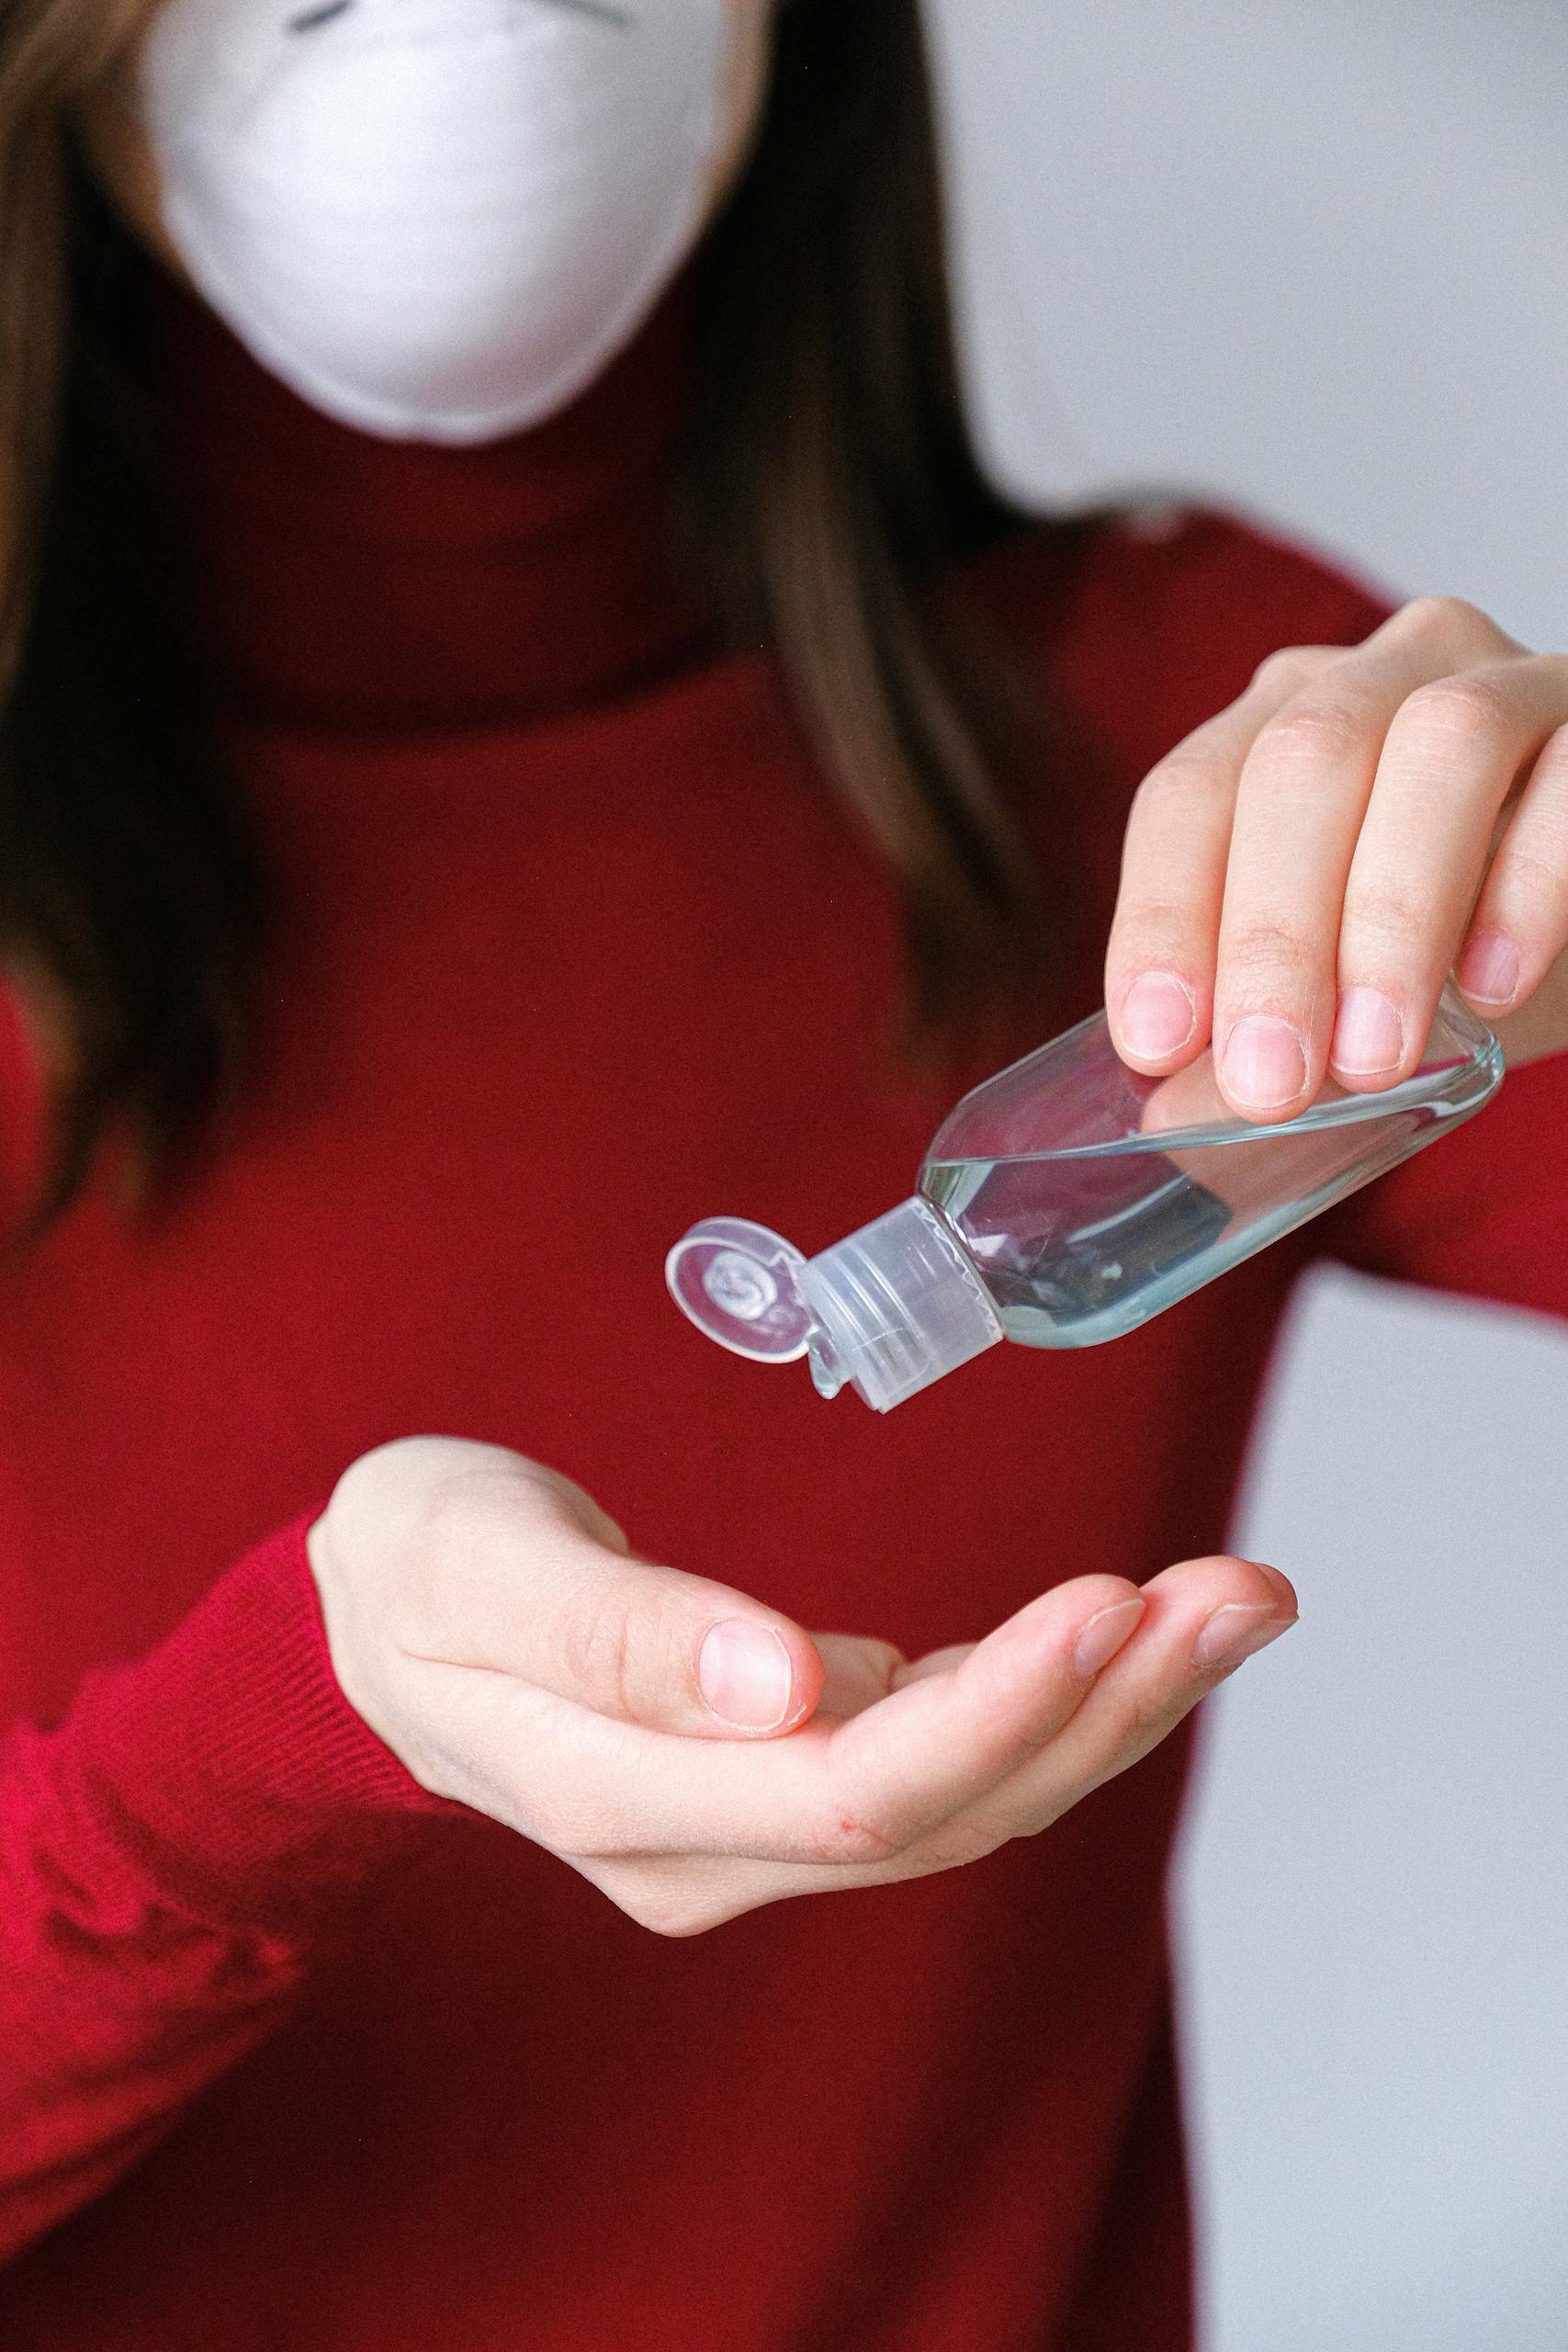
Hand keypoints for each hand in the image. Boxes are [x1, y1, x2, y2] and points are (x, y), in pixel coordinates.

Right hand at [307, 1437, 1296, 1935]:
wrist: (376, 1622)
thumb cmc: (416, 1565)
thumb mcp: (474, 1564)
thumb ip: (616, 1632)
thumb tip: (782, 1682)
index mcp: (626, 1801)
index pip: (852, 1794)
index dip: (995, 1713)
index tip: (1110, 1603)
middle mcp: (712, 1847)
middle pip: (947, 1809)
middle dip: (1106, 1705)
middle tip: (1244, 1592)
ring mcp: (758, 1825)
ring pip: (974, 1794)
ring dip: (1115, 1703)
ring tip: (1239, 1601)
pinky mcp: (794, 1777)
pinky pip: (951, 1758)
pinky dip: (1056, 1695)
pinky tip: (1138, 1632)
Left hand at [1105, 596, 1567, 1118]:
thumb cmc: (1454, 956)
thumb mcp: (1345, 1001)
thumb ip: (1261, 1045)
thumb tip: (1175, 1119)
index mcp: (1277, 728)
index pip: (1190, 796)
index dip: (1164, 915)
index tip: (1157, 1042)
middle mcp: (1379, 679)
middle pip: (1301, 763)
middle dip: (1275, 934)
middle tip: (1270, 1081)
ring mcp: (1504, 682)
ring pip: (1438, 743)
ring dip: (1393, 910)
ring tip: (1374, 1056)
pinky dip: (1527, 889)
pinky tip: (1495, 990)